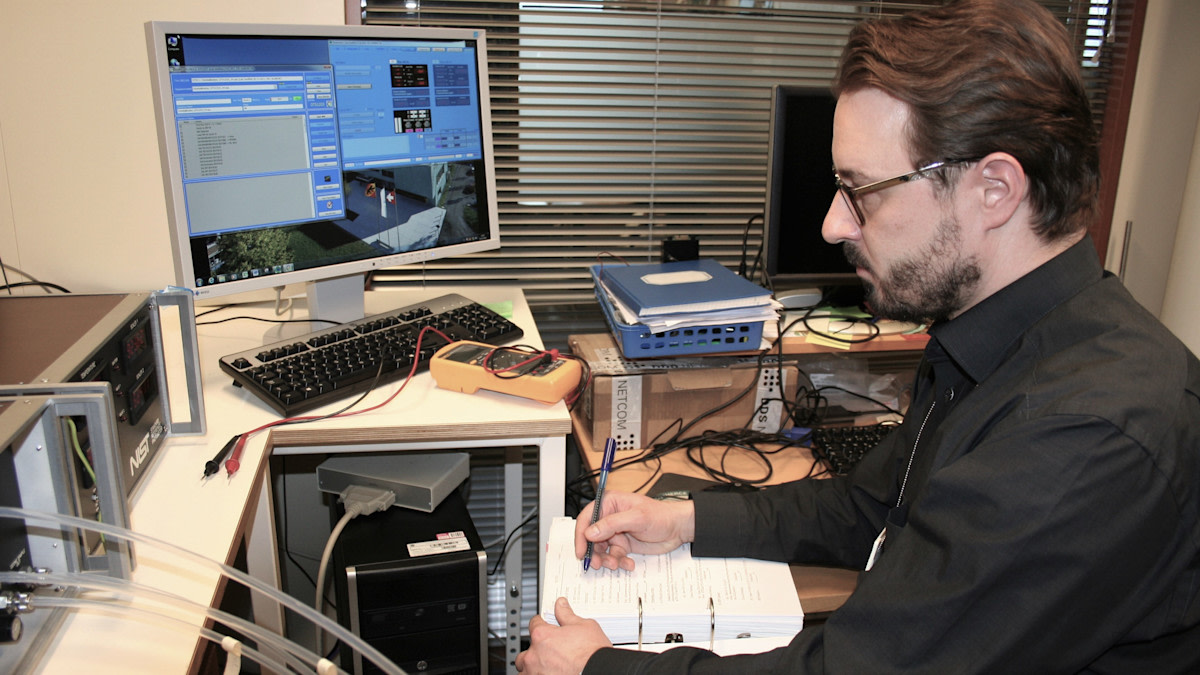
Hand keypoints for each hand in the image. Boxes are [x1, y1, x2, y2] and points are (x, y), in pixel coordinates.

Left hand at [515, 597, 610, 673]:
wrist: (600, 671)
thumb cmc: (593, 654)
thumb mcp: (584, 626)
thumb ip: (567, 615)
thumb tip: (561, 605)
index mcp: (542, 635)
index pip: (534, 624)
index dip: (542, 624)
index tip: (546, 627)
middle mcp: (534, 654)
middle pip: (527, 648)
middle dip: (536, 648)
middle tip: (550, 651)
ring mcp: (534, 671)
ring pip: (524, 667)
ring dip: (532, 665)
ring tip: (547, 666)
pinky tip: (547, 673)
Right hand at [577, 491, 695, 570]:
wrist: (678, 529)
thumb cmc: (661, 515)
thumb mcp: (637, 518)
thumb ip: (612, 524)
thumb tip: (591, 532)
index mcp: (609, 503)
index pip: (586, 518)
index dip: (581, 535)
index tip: (581, 550)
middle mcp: (610, 518)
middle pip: (590, 537)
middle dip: (593, 552)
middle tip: (596, 563)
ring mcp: (616, 532)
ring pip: (600, 550)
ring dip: (606, 559)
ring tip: (616, 564)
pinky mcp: (623, 545)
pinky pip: (613, 557)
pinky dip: (618, 562)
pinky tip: (628, 563)